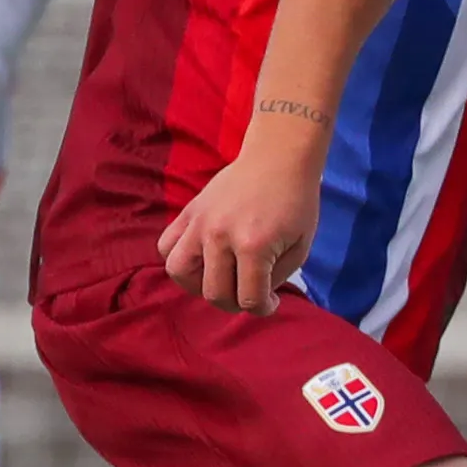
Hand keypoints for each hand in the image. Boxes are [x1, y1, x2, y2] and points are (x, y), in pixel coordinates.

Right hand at [160, 149, 322, 312]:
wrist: (278, 157)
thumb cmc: (296, 203)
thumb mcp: (300, 247)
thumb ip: (275, 278)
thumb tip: (253, 298)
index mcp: (254, 246)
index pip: (248, 299)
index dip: (262, 308)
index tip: (270, 302)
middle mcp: (221, 236)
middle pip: (214, 293)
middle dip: (235, 302)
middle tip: (249, 291)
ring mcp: (200, 223)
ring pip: (179, 272)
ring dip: (198, 285)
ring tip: (218, 278)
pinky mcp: (189, 211)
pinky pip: (167, 245)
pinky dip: (179, 258)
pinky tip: (201, 257)